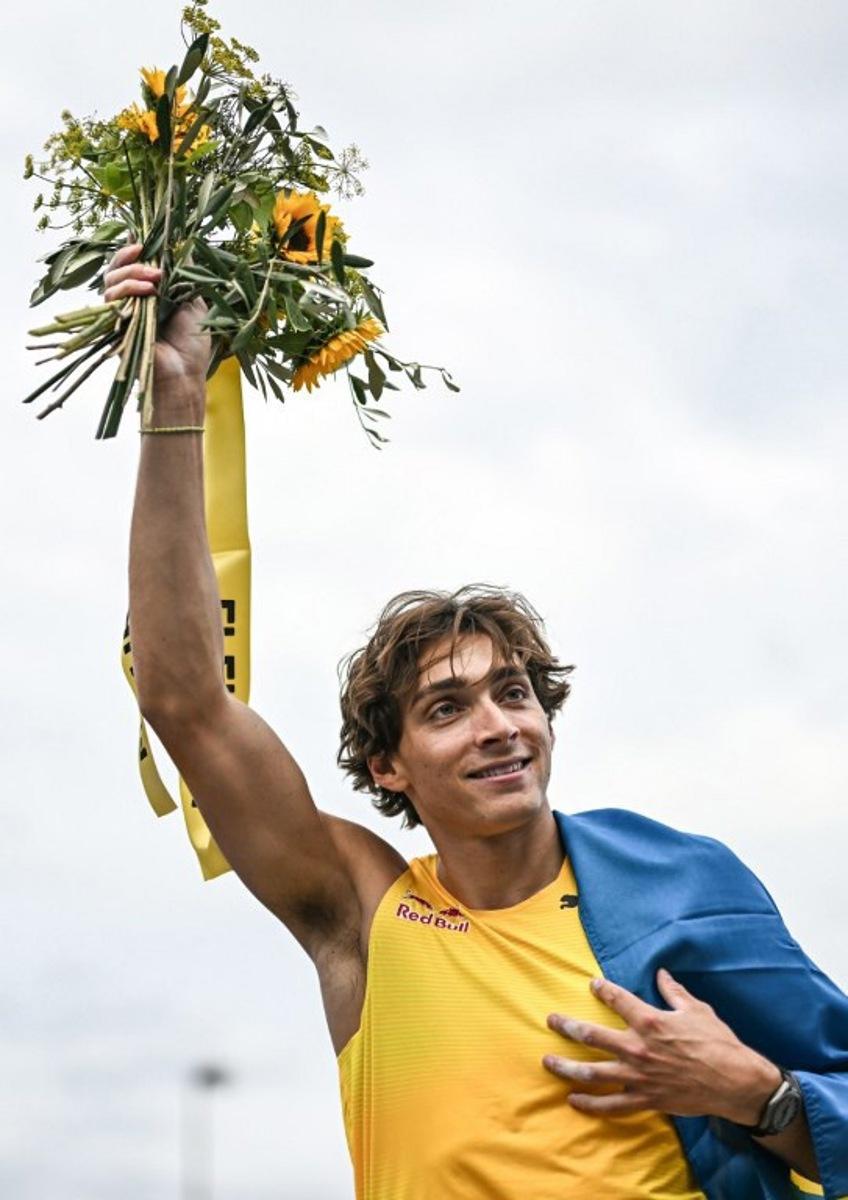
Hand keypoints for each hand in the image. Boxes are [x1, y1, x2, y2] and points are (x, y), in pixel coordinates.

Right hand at [103, 242, 210, 389]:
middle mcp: (133, 302)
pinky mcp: (113, 325)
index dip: (134, 249)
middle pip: (116, 268)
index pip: (133, 265)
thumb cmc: (192, 345)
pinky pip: (110, 299)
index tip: (144, 239)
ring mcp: (121, 313)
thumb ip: (185, 275)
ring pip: (110, 280)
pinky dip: (127, 289)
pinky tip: (148, 291)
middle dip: (130, 257)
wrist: (184, 376)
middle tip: (147, 256)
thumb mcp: (195, 302)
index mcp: (150, 294)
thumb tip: (183, 244)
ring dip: (131, 273)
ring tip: (155, 278)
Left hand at [543, 968, 780, 1123]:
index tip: (592, 985)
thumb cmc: (718, 1042)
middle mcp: (637, 1048)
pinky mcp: (645, 1100)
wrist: (735, 1082)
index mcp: (650, 1021)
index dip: (602, 989)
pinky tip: (573, 1100)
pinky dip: (590, 1105)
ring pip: (593, 1072)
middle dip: (567, 1026)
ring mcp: (638, 1076)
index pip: (616, 998)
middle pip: (591, 1035)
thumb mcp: (696, 1009)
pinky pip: (612, 1105)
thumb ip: (674, 991)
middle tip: (552, 1021)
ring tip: (548, 1062)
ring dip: (567, 1067)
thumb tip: (661, 974)